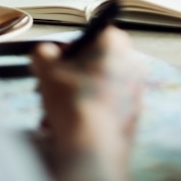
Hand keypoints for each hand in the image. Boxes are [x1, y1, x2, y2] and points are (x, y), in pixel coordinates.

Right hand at [31, 26, 144, 161]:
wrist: (93, 146)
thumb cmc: (72, 101)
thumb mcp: (47, 70)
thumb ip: (43, 53)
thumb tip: (44, 52)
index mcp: (116, 43)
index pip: (92, 34)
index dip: (69, 48)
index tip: (54, 63)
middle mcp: (132, 62)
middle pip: (95, 62)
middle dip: (69, 76)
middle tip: (49, 89)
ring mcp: (136, 89)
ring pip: (98, 86)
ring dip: (74, 96)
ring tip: (53, 114)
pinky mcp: (135, 113)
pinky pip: (107, 106)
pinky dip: (89, 112)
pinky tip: (68, 127)